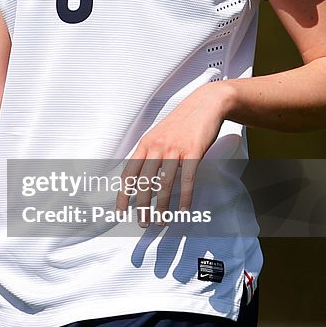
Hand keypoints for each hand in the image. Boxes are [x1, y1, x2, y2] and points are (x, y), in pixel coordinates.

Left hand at [118, 81, 229, 224]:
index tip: (120, 211)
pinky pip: (187, 179)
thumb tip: (140, 176)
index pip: (129, 173)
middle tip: (142, 222)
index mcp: (145, 144)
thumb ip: (149, 153)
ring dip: (162, 206)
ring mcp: (174, 149)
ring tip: (160, 221)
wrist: (204, 104)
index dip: (123, 194)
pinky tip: (182, 210)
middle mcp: (157, 147)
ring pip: (164, 184)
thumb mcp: (158, 134)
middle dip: (142, 206)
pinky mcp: (193, 152)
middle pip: (145, 182)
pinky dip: (184, 197)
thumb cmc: (181, 122)